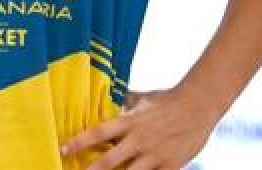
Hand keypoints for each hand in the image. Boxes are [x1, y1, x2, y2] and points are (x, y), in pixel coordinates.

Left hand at [61, 88, 218, 169]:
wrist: (198, 104)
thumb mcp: (141, 99)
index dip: (78, 142)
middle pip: (110, 160)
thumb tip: (106, 98)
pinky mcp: (171, 166)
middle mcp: (139, 140)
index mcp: (129, 122)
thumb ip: (124, 103)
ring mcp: (156, 155)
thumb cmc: (167, 99)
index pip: (98, 133)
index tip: (62, 150)